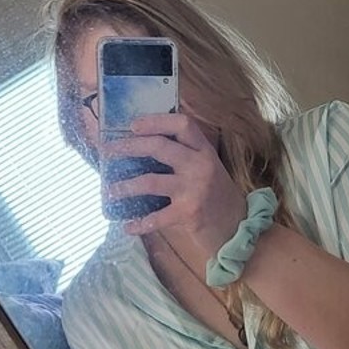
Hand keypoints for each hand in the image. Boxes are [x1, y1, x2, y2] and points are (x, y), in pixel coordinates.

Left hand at [102, 112, 246, 257]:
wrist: (240, 227)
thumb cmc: (219, 196)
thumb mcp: (208, 168)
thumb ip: (186, 156)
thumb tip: (145, 146)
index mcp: (204, 151)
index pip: (182, 124)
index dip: (156, 121)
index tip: (133, 125)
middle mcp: (200, 165)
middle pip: (159, 146)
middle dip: (129, 146)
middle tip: (108, 150)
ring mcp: (194, 189)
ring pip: (150, 181)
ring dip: (124, 187)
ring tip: (109, 190)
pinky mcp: (189, 213)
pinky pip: (156, 217)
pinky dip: (139, 223)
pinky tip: (127, 226)